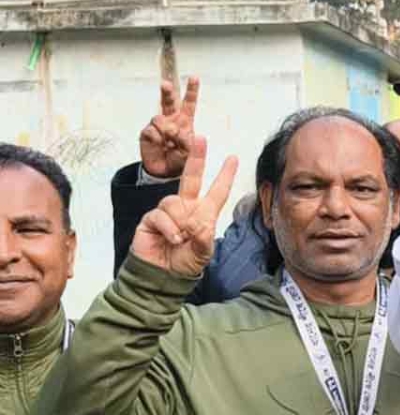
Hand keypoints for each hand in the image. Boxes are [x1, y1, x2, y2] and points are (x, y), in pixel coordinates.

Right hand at [131, 136, 237, 276]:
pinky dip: (168, 228)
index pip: (217, 192)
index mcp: (203, 214)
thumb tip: (199, 224)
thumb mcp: (202, 254)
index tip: (233, 158)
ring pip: (174, 202)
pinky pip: (160, 215)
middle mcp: (186, 208)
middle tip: (201, 139)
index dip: (225, 176)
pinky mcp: (151, 218)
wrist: (162, 275)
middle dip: (197, 158)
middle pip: (192, 178)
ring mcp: (168, 211)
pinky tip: (171, 239)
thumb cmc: (185, 262)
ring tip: (180, 239)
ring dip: (179, 222)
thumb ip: (204, 239)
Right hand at [140, 77, 199, 178]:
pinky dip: (157, 139)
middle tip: (166, 85)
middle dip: (167, 92)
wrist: (165, 172)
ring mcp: (158, 125)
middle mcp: (171, 119)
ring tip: (169, 142)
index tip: (194, 78)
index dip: (191, 90)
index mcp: (185, 121)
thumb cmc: (180, 159)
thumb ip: (187, 140)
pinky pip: (151, 131)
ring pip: (159, 118)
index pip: (189, 103)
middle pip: (168, 101)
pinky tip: (160, 146)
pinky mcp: (147, 133)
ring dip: (166, 130)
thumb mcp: (190, 151)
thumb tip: (176, 130)